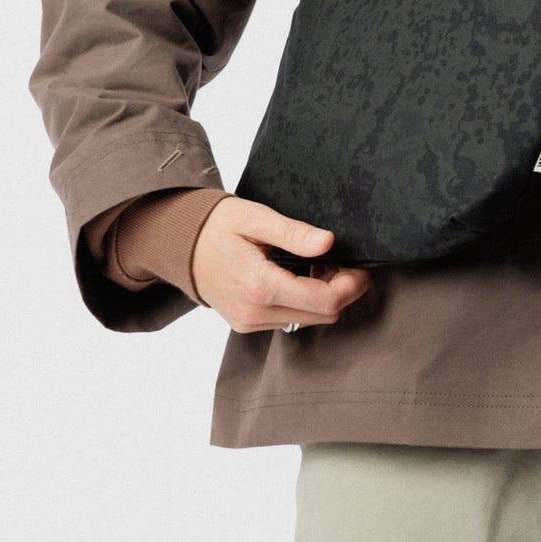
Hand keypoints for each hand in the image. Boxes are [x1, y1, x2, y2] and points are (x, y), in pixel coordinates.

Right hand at [192, 196, 372, 332]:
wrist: (179, 244)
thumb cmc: (217, 225)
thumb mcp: (255, 217)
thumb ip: (293, 233)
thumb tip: (329, 242)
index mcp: (260, 286)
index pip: (325, 302)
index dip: (352, 285)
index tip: (361, 265)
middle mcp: (255, 313)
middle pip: (322, 315)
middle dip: (342, 290)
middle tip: (343, 260)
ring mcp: (249, 323)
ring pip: (309, 320)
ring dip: (324, 297)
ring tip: (321, 264)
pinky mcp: (246, 324)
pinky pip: (289, 320)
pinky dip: (304, 302)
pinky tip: (301, 275)